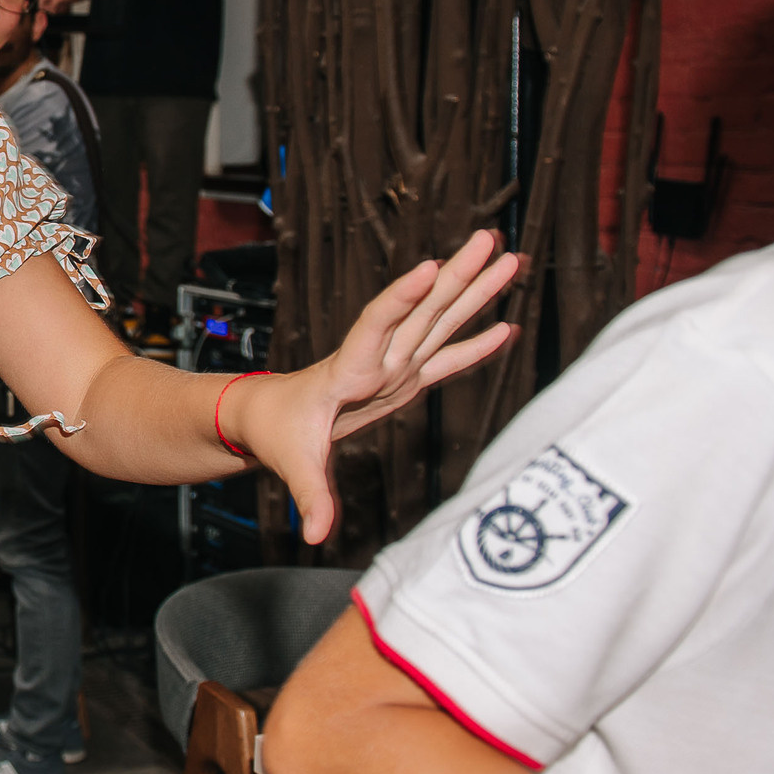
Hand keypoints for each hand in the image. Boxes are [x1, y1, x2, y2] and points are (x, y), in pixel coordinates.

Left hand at [226, 230, 522, 545]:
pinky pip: (445, 356)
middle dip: (457, 275)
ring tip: (506, 256)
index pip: (376, 325)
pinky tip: (505, 324)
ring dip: (473, 291)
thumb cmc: (275, 433)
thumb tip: (315, 534)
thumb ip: (311, 497)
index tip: (427, 267)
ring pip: (439, 321)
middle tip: (491, 239)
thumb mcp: (293, 464)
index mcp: (349, 370)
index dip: (400, 299)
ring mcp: (395, 366)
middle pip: (422, 310)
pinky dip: (475, 343)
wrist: (266, 416)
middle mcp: (378, 360)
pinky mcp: (404, 379)